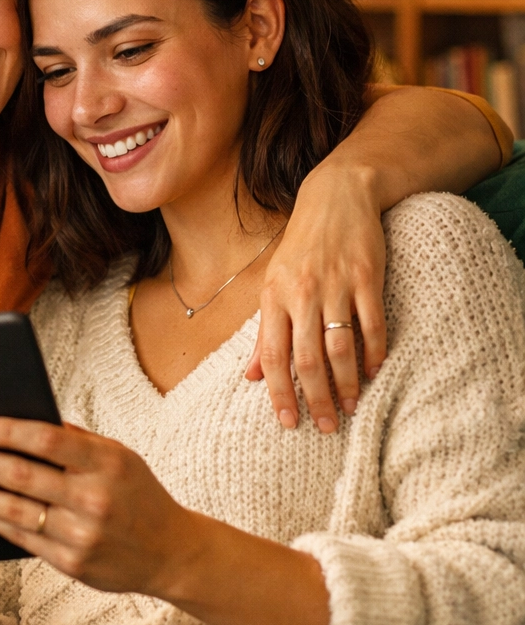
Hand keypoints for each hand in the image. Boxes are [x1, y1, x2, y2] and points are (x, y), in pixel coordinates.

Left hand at [0, 419, 189, 596]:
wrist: (171, 552)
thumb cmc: (137, 493)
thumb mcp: (118, 456)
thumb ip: (76, 440)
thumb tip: (23, 419)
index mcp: (106, 462)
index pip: (46, 439)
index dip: (6, 431)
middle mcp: (93, 498)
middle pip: (21, 476)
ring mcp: (81, 534)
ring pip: (14, 510)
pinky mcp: (71, 564)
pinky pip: (22, 538)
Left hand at [246, 163, 386, 432]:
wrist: (336, 198)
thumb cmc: (301, 247)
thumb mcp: (274, 284)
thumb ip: (264, 332)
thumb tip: (250, 376)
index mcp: (274, 297)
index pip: (273, 355)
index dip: (278, 392)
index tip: (287, 422)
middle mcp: (301, 293)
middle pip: (306, 358)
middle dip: (315, 398)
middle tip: (324, 427)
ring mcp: (335, 285)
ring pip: (339, 346)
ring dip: (346, 383)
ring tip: (350, 407)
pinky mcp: (367, 277)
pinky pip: (372, 323)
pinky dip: (374, 352)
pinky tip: (374, 373)